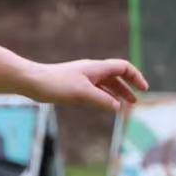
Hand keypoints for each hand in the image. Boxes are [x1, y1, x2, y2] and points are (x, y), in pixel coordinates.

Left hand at [27, 59, 149, 111]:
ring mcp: (81, 77)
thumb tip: (118, 108)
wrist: (31, 81)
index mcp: (97, 68)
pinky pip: (93, 90)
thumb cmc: (56, 84)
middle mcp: (91, 71)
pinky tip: (103, 105)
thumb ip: (101, 100)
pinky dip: (102, 97)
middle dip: (127, 89)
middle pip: (115, 77)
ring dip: (115, 94)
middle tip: (135, 103)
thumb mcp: (82, 94)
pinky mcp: (72, 85)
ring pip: (104, 85)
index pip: (123, 68)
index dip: (136, 77)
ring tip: (122, 107)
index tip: (144, 89)